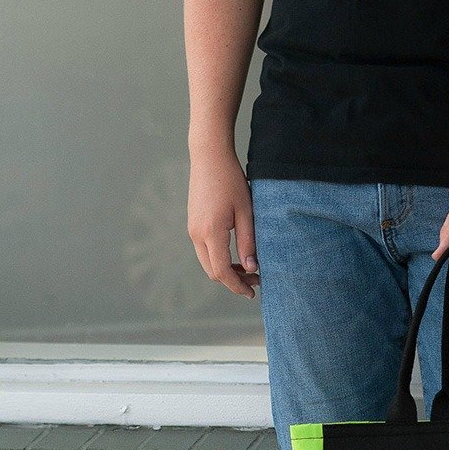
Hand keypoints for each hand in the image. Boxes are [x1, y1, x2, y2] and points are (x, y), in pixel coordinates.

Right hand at [187, 147, 258, 298]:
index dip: (237, 286)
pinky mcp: (193, 224)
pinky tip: (236, 256)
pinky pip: (205, 251)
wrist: (209, 157)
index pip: (222, 272)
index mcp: (211, 232)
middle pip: (213, 272)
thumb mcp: (247, 213)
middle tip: (256, 281)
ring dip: (226, 271)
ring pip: (208, 263)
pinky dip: (219, 259)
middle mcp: (196, 234)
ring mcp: (192, 229)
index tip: (253, 292)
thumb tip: (251, 269)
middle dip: (233, 281)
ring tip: (249, 269)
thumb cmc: (231, 181)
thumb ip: (248, 242)